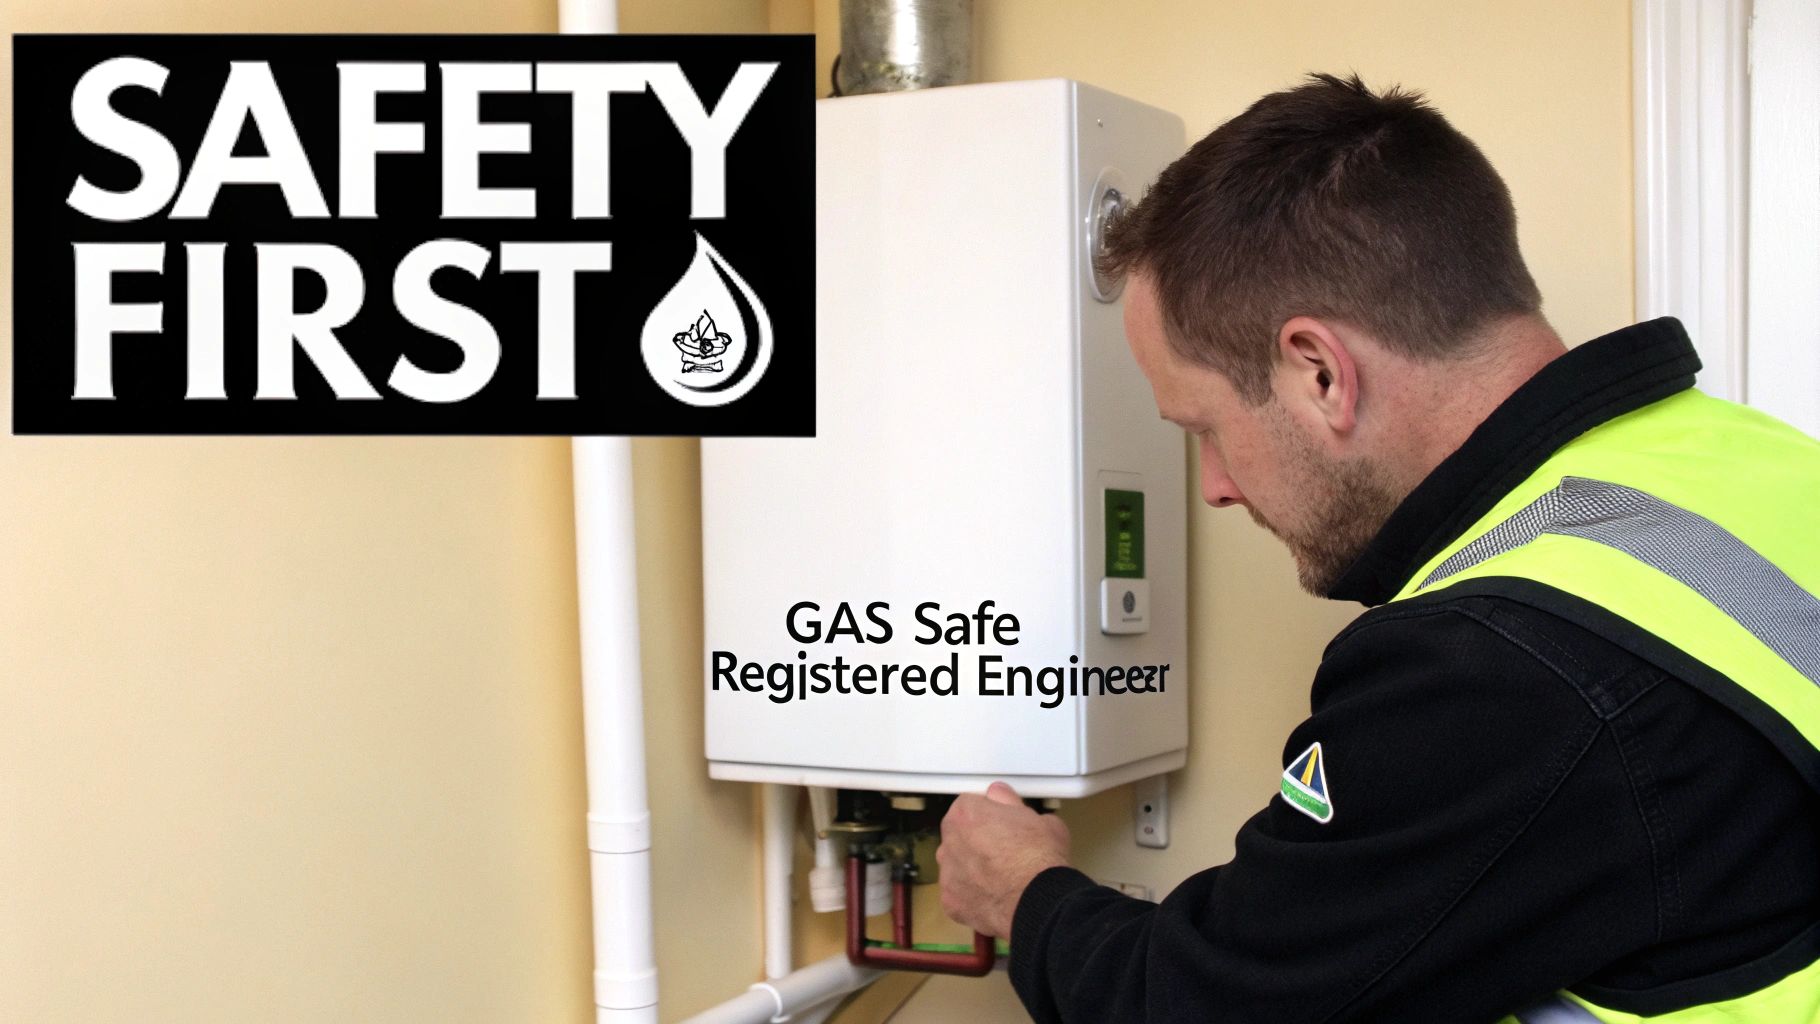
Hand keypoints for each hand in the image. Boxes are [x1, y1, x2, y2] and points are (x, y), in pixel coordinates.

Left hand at [938, 782, 1070, 937]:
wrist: (1039, 901)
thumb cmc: (1040, 857)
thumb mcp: (1039, 818)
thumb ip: (1011, 802)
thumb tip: (1001, 794)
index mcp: (966, 813)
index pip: (969, 804)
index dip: (989, 814)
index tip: (1002, 823)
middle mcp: (950, 841)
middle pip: (958, 834)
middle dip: (976, 840)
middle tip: (1004, 850)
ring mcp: (947, 873)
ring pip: (956, 865)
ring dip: (971, 868)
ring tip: (1001, 876)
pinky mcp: (950, 901)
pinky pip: (959, 893)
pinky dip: (973, 895)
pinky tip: (995, 896)